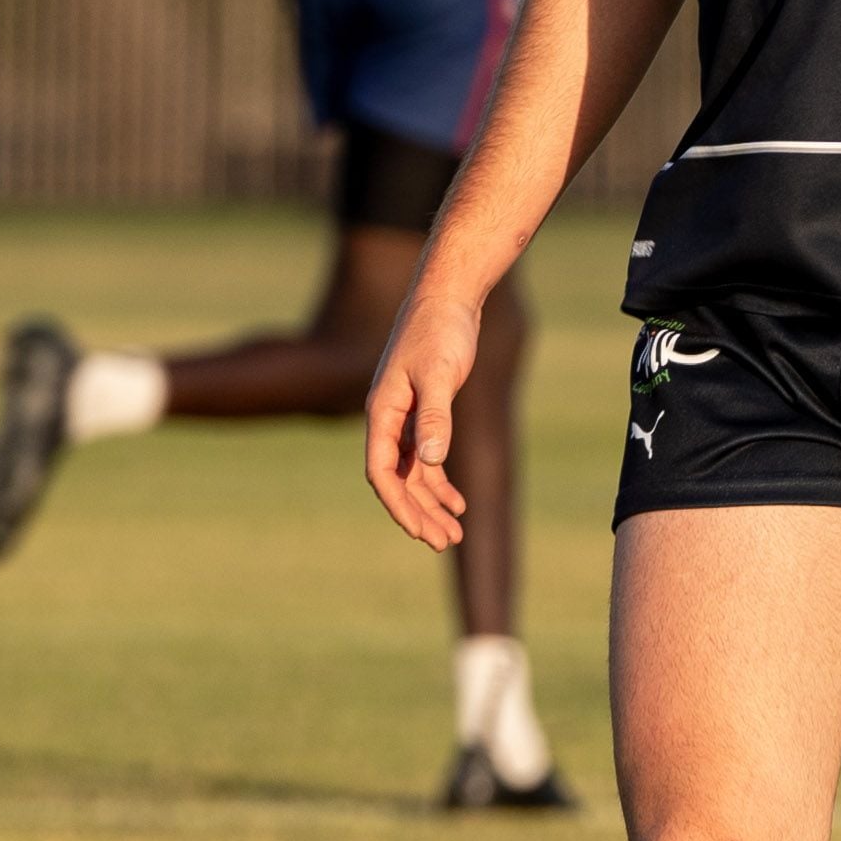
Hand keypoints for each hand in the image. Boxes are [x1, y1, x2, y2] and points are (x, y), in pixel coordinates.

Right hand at [358, 275, 485, 552]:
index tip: (420, 532)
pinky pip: (427, 459)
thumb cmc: (439, 330)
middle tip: (444, 543)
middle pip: (398, 481)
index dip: (399, 505)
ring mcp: (406, 418)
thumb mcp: (437, 374)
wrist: (448, 297)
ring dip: (431, 504)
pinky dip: (440, 482)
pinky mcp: (425, 412)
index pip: (382, 472)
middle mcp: (388, 420)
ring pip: (414, 474)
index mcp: (382, 414)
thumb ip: (434, 417)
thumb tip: (432, 463)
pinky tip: (458, 502)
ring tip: (453, 534)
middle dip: (418, 514)